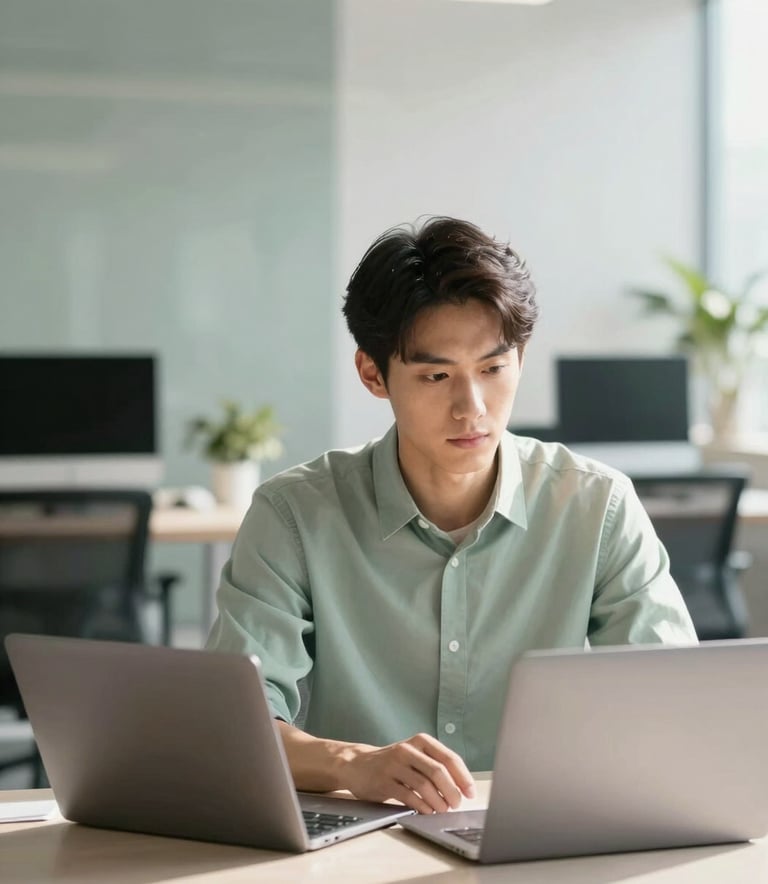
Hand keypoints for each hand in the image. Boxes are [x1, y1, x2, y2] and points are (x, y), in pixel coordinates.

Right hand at [344, 732, 475, 813]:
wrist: (356, 764)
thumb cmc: (392, 763)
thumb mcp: (414, 756)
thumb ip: (434, 765)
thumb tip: (461, 788)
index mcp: (420, 741)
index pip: (449, 758)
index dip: (463, 777)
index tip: (471, 792)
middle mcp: (408, 749)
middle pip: (438, 771)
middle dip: (452, 791)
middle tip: (457, 804)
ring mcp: (394, 764)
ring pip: (424, 784)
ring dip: (438, 801)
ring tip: (443, 810)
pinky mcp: (383, 780)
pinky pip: (408, 796)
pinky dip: (422, 806)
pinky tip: (427, 812)